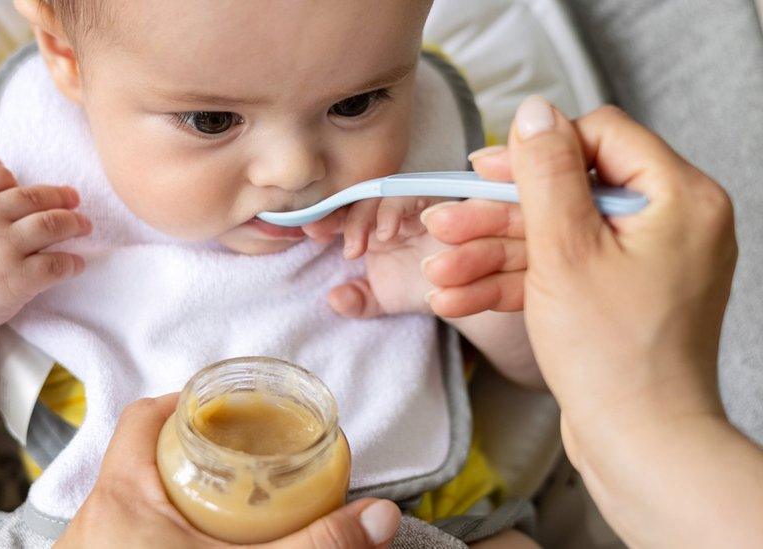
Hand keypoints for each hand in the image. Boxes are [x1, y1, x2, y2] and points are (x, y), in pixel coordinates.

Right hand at [0, 159, 90, 330]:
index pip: (3, 176)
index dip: (21, 183)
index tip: (35, 193)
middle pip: (36, 198)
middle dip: (62, 198)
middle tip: (75, 201)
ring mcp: (3, 248)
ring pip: (52, 226)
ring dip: (75, 224)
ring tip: (84, 226)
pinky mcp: (17, 279)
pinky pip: (56, 264)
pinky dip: (72, 263)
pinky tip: (77, 264)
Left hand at [58, 394, 401, 548]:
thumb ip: (313, 544)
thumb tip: (378, 519)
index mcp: (120, 499)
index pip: (141, 418)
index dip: (183, 401)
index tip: (223, 409)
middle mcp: (91, 522)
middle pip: (135, 456)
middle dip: (185, 450)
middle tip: (232, 454)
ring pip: (128, 499)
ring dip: (170, 492)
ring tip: (217, 497)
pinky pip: (121, 533)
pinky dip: (156, 527)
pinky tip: (190, 542)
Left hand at [304, 197, 448, 317]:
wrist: (467, 290)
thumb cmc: (423, 286)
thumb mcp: (384, 299)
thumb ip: (358, 301)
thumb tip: (334, 299)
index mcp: (370, 227)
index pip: (341, 212)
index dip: (323, 217)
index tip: (308, 231)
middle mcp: (389, 211)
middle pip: (357, 198)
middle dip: (338, 213)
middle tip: (321, 233)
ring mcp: (412, 204)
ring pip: (381, 192)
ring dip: (364, 214)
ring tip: (356, 245)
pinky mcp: (436, 200)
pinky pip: (415, 193)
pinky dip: (397, 208)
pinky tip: (387, 232)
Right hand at [424, 97, 736, 425]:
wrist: (639, 445)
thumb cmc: (614, 354)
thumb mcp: (566, 250)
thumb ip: (547, 173)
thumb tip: (534, 111)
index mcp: (677, 197)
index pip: (598, 137)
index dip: (534, 151)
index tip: (482, 170)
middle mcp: (668, 224)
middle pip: (566, 192)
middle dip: (496, 216)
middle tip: (442, 226)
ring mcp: (642, 264)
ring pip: (555, 238)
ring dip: (491, 256)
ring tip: (436, 274)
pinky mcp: (618, 298)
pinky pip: (562, 274)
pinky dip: (513, 284)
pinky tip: (458, 298)